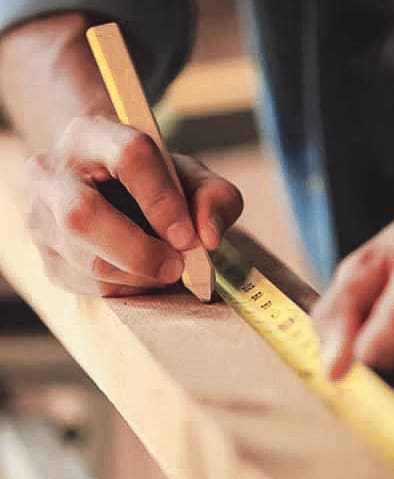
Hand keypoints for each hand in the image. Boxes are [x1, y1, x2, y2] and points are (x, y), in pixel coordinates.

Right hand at [24, 116, 242, 295]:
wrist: (106, 187)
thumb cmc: (153, 181)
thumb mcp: (190, 177)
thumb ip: (214, 197)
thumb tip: (208, 238)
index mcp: (93, 134)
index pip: (129, 157)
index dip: (163, 201)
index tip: (189, 237)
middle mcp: (53, 172)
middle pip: (83, 215)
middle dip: (140, 252)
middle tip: (176, 266)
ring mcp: (40, 218)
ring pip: (86, 261)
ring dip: (138, 276)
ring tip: (165, 267)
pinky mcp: (46, 257)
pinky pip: (88, 286)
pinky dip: (127, 289)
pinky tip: (142, 273)